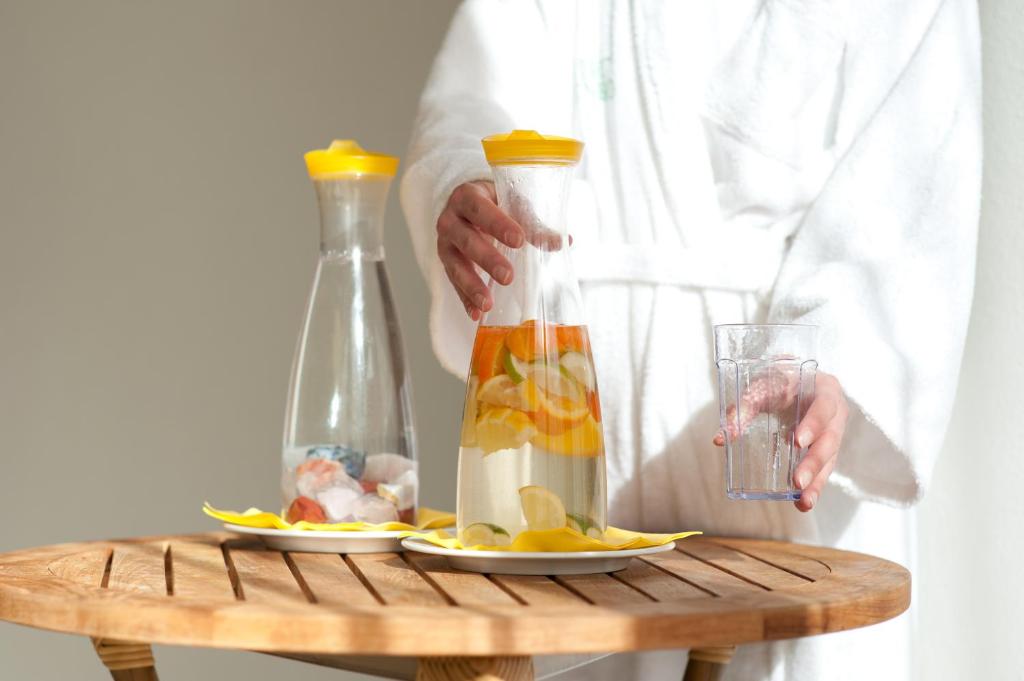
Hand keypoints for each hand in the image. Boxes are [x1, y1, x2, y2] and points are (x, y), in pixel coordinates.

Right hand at [436, 181, 523, 320]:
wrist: (466, 205)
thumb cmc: (494, 202)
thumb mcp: (512, 204)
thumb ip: (533, 223)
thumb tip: (564, 242)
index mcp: (468, 197)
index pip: (481, 209)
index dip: (498, 224)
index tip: (519, 240)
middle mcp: (451, 220)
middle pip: (466, 240)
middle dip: (487, 259)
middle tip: (508, 276)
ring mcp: (445, 243)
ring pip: (456, 265)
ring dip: (472, 285)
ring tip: (488, 303)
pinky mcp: (446, 263)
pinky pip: (454, 283)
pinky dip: (465, 300)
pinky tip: (477, 314)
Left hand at [713, 371, 848, 511]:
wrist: (796, 381)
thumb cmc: (779, 382)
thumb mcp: (762, 388)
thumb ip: (742, 409)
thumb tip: (719, 439)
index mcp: (825, 390)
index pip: (823, 407)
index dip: (813, 425)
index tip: (797, 441)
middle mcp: (837, 412)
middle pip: (830, 439)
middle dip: (813, 462)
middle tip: (797, 482)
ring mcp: (835, 432)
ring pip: (830, 459)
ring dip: (817, 481)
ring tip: (804, 502)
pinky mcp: (828, 449)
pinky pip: (824, 468)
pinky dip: (815, 486)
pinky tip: (803, 503)